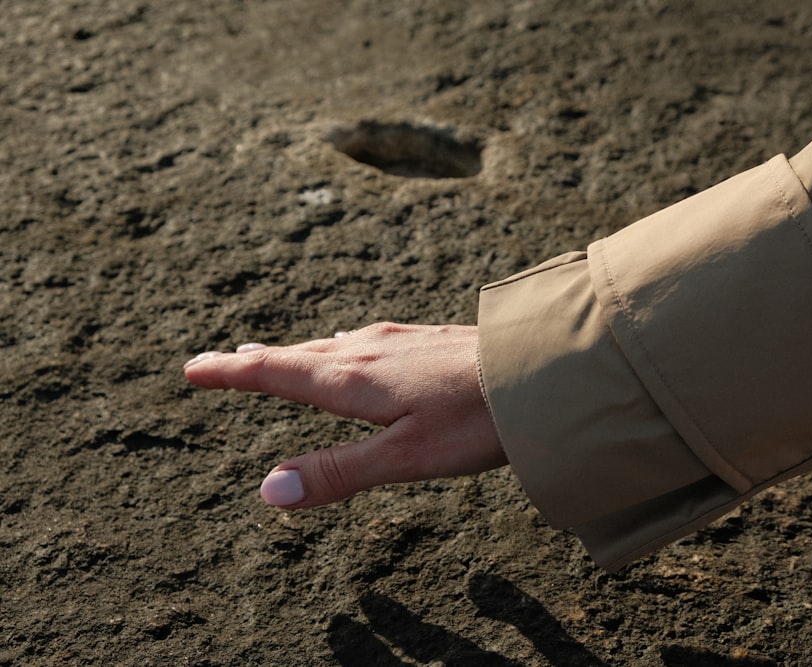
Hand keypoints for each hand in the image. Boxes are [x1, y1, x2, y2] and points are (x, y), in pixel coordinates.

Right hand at [183, 323, 506, 507]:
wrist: (541, 372)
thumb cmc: (474, 419)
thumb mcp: (402, 457)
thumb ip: (337, 473)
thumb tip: (267, 491)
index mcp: (351, 379)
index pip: (275, 373)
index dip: (231, 374)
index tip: (192, 368)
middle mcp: (368, 351)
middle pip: (299, 355)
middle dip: (259, 361)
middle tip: (226, 361)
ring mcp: (400, 340)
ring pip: (333, 346)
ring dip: (299, 353)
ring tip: (281, 355)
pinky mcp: (428, 339)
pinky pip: (366, 342)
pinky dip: (340, 348)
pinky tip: (360, 350)